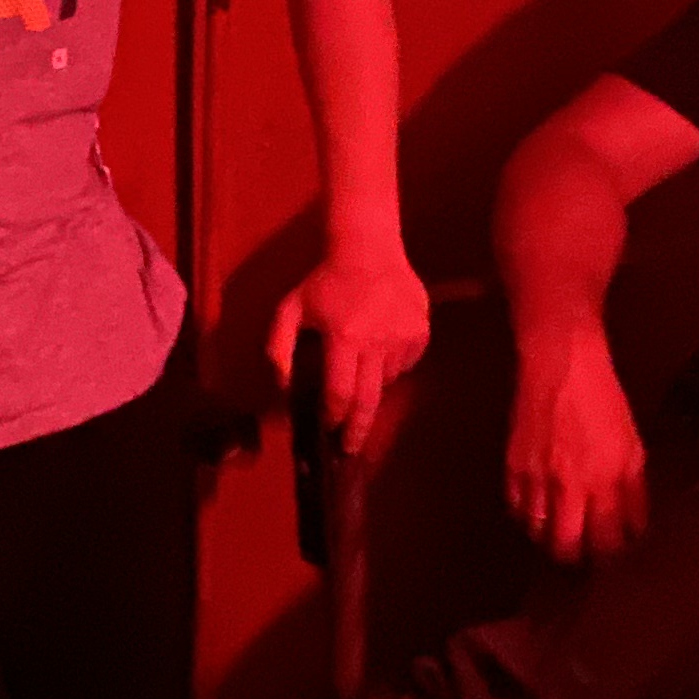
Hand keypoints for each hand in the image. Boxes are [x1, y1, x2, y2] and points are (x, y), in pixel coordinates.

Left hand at [271, 241, 434, 454]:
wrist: (369, 248)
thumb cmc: (325, 280)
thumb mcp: (290, 308)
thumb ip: (278, 347)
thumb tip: (282, 386)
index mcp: (344, 338)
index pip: (340, 393)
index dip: (334, 416)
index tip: (329, 430)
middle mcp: (378, 343)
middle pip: (368, 400)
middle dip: (357, 429)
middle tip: (351, 449)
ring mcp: (404, 338)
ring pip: (386, 380)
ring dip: (370, 385)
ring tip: (359, 364)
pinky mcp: (421, 333)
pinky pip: (404, 364)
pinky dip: (390, 365)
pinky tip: (379, 345)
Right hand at [506, 329, 646, 562]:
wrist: (560, 365)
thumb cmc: (604, 404)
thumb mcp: (633, 448)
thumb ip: (633, 494)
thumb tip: (633, 531)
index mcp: (604, 481)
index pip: (604, 541)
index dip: (608, 557)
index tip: (612, 556)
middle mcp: (567, 486)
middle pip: (564, 546)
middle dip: (575, 557)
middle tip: (582, 552)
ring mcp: (535, 477)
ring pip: (536, 532)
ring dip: (549, 539)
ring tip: (561, 533)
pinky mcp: (511, 465)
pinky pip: (515, 508)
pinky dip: (527, 518)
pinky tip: (539, 512)